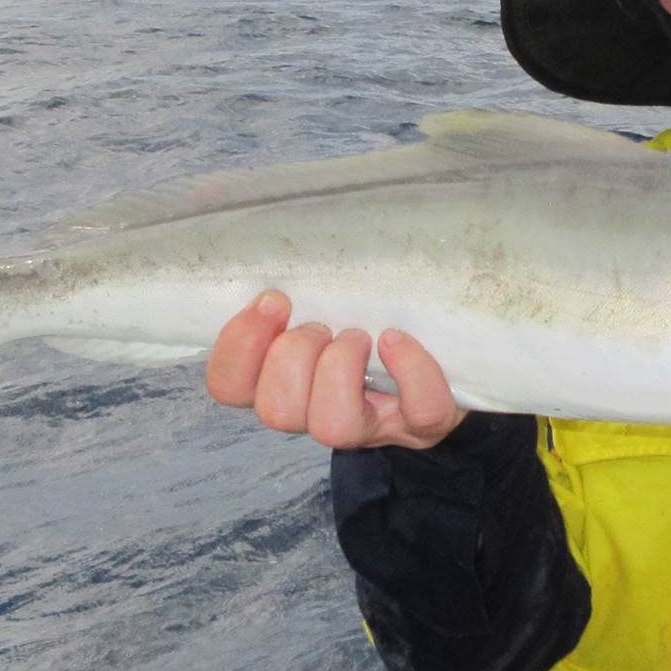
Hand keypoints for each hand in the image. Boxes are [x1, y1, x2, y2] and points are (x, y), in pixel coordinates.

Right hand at [204, 291, 465, 450]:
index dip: (238, 348)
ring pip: (332, 426)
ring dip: (338, 368)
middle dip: (293, 356)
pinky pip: (418, 408)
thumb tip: (278, 244)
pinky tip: (397, 339)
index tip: (272, 300)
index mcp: (282, 382)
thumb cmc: (366, 314)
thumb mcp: (323, 297)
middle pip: (275, 411)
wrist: (441, 348)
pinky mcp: (424, 422)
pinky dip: (410, 370)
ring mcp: (372, 424)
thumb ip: (296, 284)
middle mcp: (317, 413)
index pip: (229, 386)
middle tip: (321, 324)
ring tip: (359, 335)